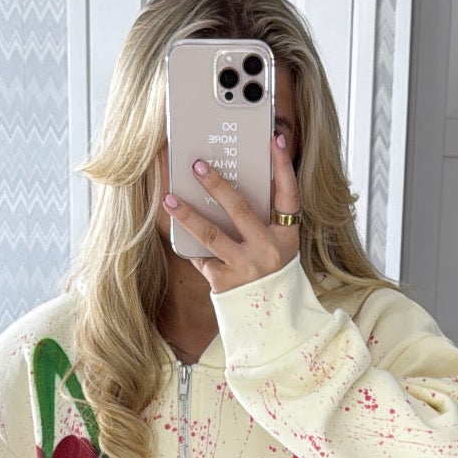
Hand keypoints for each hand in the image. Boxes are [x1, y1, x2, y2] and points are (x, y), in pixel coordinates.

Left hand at [162, 133, 300, 293]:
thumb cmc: (271, 272)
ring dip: (187, 214)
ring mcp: (246, 268)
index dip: (283, 166)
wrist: (271, 318)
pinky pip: (202, 257)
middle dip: (217, 185)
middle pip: (240, 210)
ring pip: (211, 234)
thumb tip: (228, 187)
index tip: (275, 139)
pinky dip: (191, 245)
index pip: (288, 195)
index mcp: (287, 236)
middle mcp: (269, 250)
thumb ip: (262, 220)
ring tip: (169, 198)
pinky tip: (177, 233)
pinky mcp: (224, 283)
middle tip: (198, 165)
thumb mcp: (278, 245)